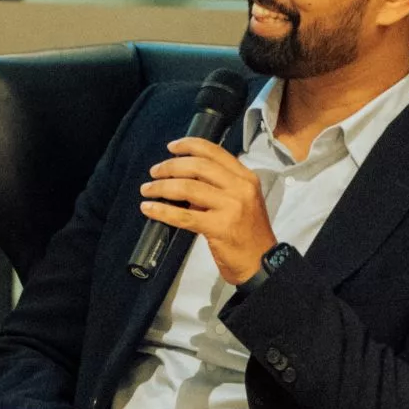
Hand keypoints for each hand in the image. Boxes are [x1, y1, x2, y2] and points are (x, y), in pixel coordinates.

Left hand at [139, 137, 276, 284]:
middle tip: (154, 172)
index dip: (189, 146)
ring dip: (161, 187)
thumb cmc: (247, 232)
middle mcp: (241, 188)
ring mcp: (232, 207)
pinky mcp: (220, 227)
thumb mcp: (239, 201)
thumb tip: (182, 177)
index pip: (214, 152)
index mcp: (246, 177)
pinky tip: (149, 209)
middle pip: (198, 167)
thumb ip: (216, 186)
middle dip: (170, 166)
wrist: (261, 262)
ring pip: (188, 188)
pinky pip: (184, 216)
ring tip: (147, 190)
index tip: (171, 147)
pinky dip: (162, 210)